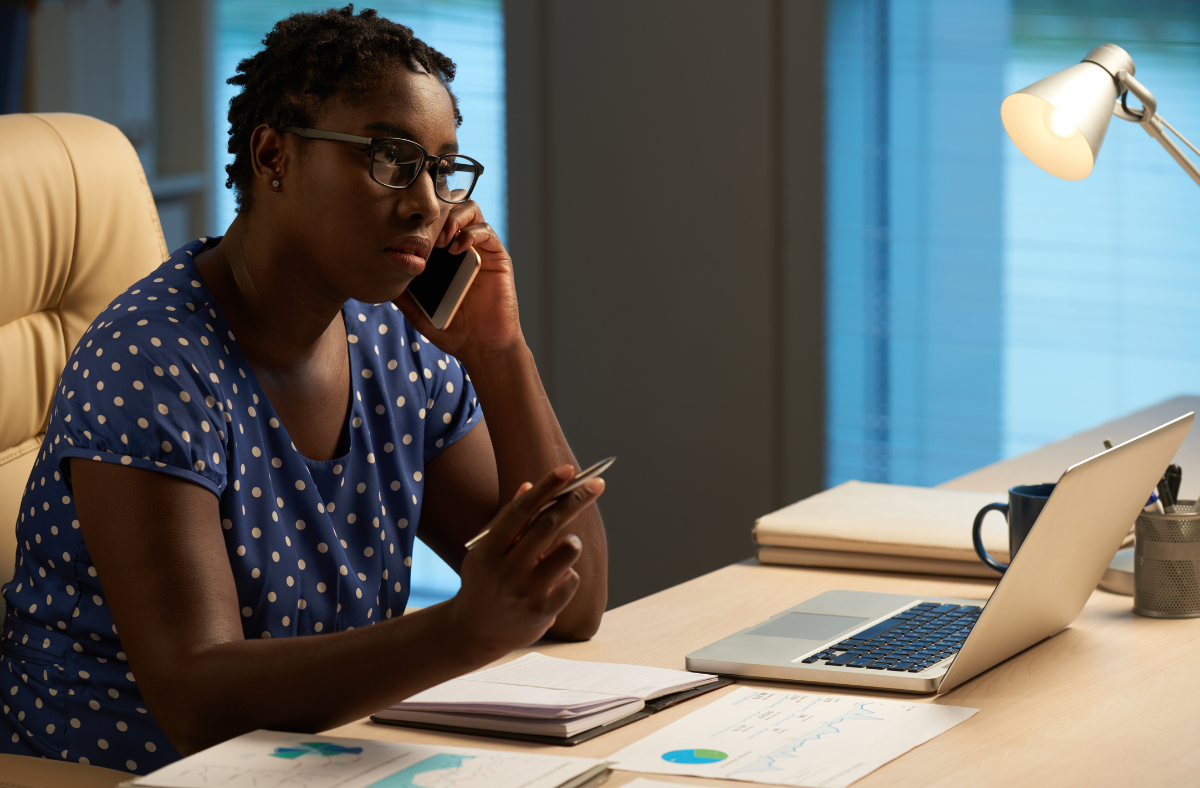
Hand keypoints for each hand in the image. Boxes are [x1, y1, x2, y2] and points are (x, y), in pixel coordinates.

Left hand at [394, 201, 522, 365]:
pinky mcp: (497, 257)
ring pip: (470, 210)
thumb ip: (401, 293)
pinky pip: (486, 231)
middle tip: (425, 227)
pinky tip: (458, 248)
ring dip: (454, 217)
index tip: (406, 225)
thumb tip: (376, 278)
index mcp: (442, 254)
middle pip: (451, 205)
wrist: (481, 347)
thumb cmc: (451, 330)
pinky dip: (471, 233)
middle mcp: (461, 246)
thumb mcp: (417, 311)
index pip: (432, 219)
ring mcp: (480, 250)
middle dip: (438, 208)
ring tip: (442, 238)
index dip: (421, 214)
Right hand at [446, 465, 604, 655]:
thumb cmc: (484, 582)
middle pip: (548, 525)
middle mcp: (505, 570)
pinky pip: (571, 580)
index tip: (567, 470)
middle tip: (596, 483)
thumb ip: (506, 521)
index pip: (520, 511)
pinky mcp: (543, 611)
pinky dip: (568, 573)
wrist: (474, 633)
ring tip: (566, 543)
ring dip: (572, 541)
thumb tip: (528, 486)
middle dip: (575, 500)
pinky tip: (554, 581)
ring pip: (566, 551)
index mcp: (487, 551)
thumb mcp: (485, 551)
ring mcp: (525, 592)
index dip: (546, 488)